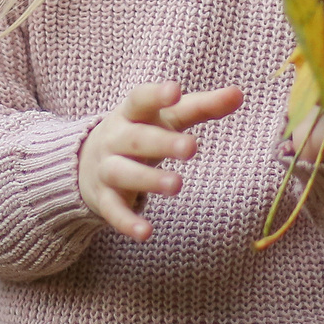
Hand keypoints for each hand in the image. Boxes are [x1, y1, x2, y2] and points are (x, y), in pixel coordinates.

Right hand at [78, 81, 241, 239]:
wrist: (84, 161)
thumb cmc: (140, 132)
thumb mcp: (167, 118)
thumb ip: (202, 106)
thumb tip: (239, 93)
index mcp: (131, 113)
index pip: (141, 99)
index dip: (156, 95)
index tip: (175, 90)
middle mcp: (115, 138)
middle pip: (136, 138)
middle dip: (162, 142)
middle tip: (192, 147)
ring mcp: (106, 168)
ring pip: (123, 173)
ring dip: (149, 179)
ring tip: (177, 185)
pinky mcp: (103, 199)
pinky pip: (113, 211)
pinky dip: (127, 222)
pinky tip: (146, 233)